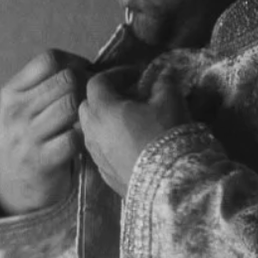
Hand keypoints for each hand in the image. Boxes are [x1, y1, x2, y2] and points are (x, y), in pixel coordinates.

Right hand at [0, 49, 93, 213]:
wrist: (13, 185)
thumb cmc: (29, 138)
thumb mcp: (23, 108)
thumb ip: (46, 86)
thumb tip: (92, 66)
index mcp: (11, 92)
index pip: (49, 60)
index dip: (75, 62)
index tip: (85, 75)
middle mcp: (15, 112)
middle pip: (66, 80)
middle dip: (88, 85)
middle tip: (95, 98)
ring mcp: (26, 136)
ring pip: (72, 104)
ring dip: (89, 110)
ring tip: (92, 118)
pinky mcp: (41, 160)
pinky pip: (75, 136)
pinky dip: (86, 135)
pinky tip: (87, 139)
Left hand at [78, 65, 188, 196]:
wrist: (168, 183)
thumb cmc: (166, 135)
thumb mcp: (170, 102)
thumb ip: (163, 83)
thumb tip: (163, 74)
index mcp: (102, 109)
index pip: (97, 82)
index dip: (115, 74)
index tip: (135, 75)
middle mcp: (91, 131)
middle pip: (87, 106)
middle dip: (105, 97)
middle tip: (130, 96)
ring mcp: (95, 154)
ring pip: (91, 130)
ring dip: (105, 121)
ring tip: (130, 120)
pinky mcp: (103, 173)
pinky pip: (100, 150)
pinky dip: (110, 142)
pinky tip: (130, 144)